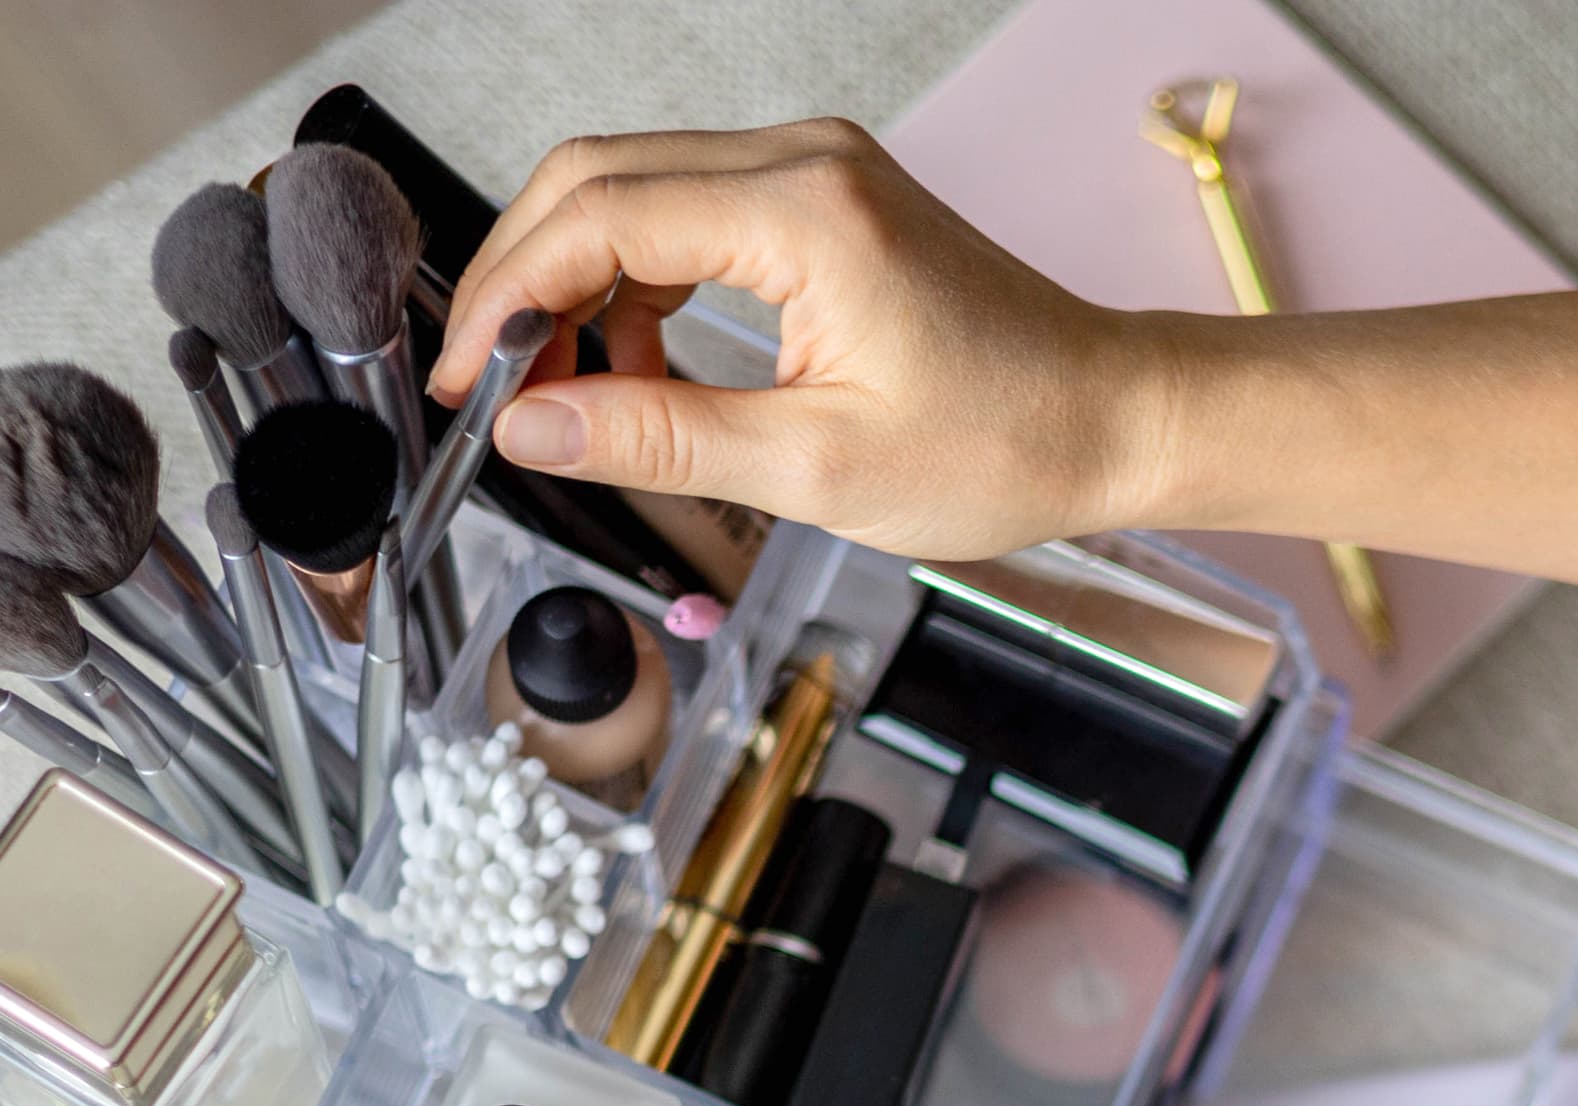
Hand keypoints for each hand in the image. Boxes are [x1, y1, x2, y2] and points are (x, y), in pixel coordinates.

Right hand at [429, 121, 1167, 559]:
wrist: (1110, 419)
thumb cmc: (1007, 442)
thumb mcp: (819, 471)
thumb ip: (662, 439)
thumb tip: (535, 427)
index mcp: (804, 214)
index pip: (597, 216)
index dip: (508, 296)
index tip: (467, 378)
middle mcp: (805, 162)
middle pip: (597, 177)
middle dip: (526, 278)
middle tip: (494, 383)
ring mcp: (816, 170)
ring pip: (635, 189)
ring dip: (582, 282)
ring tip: (576, 391)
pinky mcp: (824, 198)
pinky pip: (690, 212)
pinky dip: (642, 281)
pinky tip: (644, 365)